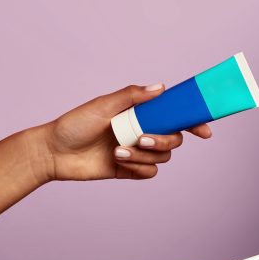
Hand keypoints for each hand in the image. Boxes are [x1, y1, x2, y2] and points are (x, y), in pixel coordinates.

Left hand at [32, 84, 212, 181]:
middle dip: (163, 140)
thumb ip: (132, 96)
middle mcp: (142, 131)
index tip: (204, 131)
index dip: (193, 122)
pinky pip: (150, 172)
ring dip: (144, 155)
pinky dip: (139, 168)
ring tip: (118, 152)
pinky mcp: (131, 169)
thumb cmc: (74, 125)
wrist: (54, 153)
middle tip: (142, 139)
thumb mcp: (102, 105)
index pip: (174, 116)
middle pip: (174, 138)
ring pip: (163, 157)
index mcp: (139, 113)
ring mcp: (137, 151)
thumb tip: (161, 88)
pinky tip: (119, 162)